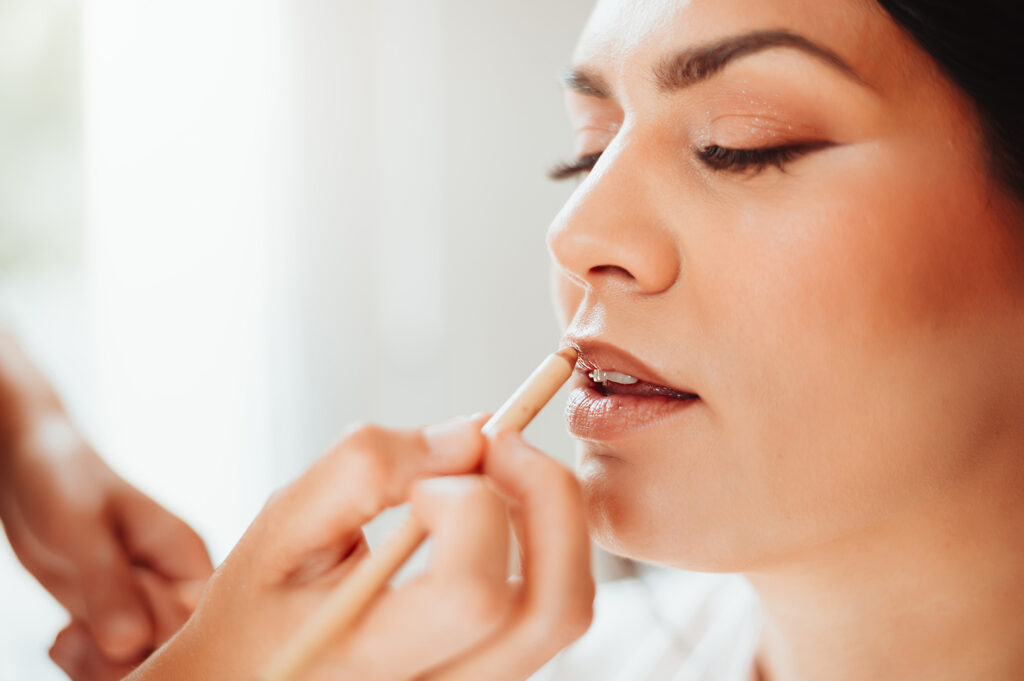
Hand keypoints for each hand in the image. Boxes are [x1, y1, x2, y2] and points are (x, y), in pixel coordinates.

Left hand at [0, 415, 213, 670]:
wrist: (29, 467)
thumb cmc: (62, 479)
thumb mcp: (83, 530)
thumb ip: (109, 586)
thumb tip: (129, 644)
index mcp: (187, 557)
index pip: (194, 621)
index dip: (155, 636)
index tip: (108, 627)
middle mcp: (176, 584)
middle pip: (171, 650)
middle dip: (123, 659)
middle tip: (78, 636)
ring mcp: (146, 603)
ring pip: (141, 661)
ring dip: (99, 667)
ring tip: (67, 638)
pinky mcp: (116, 615)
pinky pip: (114, 660)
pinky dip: (84, 664)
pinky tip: (63, 639)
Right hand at [128, 416, 593, 680]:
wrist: (255, 674)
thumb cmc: (261, 604)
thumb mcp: (282, 527)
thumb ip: (364, 469)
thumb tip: (473, 434)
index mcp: (371, 667)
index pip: (472, 594)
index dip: (466, 508)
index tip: (423, 481)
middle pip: (554, 609)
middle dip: (548, 498)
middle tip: (500, 444)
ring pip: (566, 610)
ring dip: (553, 518)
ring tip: (498, 472)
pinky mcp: (494, 673)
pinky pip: (551, 608)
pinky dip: (545, 544)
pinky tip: (494, 511)